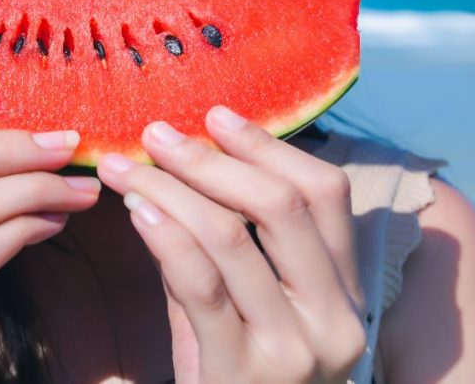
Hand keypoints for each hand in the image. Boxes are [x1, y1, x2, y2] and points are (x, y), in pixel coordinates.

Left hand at [97, 106, 365, 383]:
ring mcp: (294, 349)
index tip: (215, 115)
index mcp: (347, 291)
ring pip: (232, 235)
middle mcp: (335, 318)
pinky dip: (163, 232)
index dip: (269, 145)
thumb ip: (235, 244)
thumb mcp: (255, 306)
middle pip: (281, 204)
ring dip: (172, 188)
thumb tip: (187, 159)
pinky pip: (197, 282)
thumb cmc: (240, 372)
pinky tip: (134, 208)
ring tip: (127, 165)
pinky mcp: (242, 372)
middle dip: (212, 158)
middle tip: (157, 133)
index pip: (325, 194)